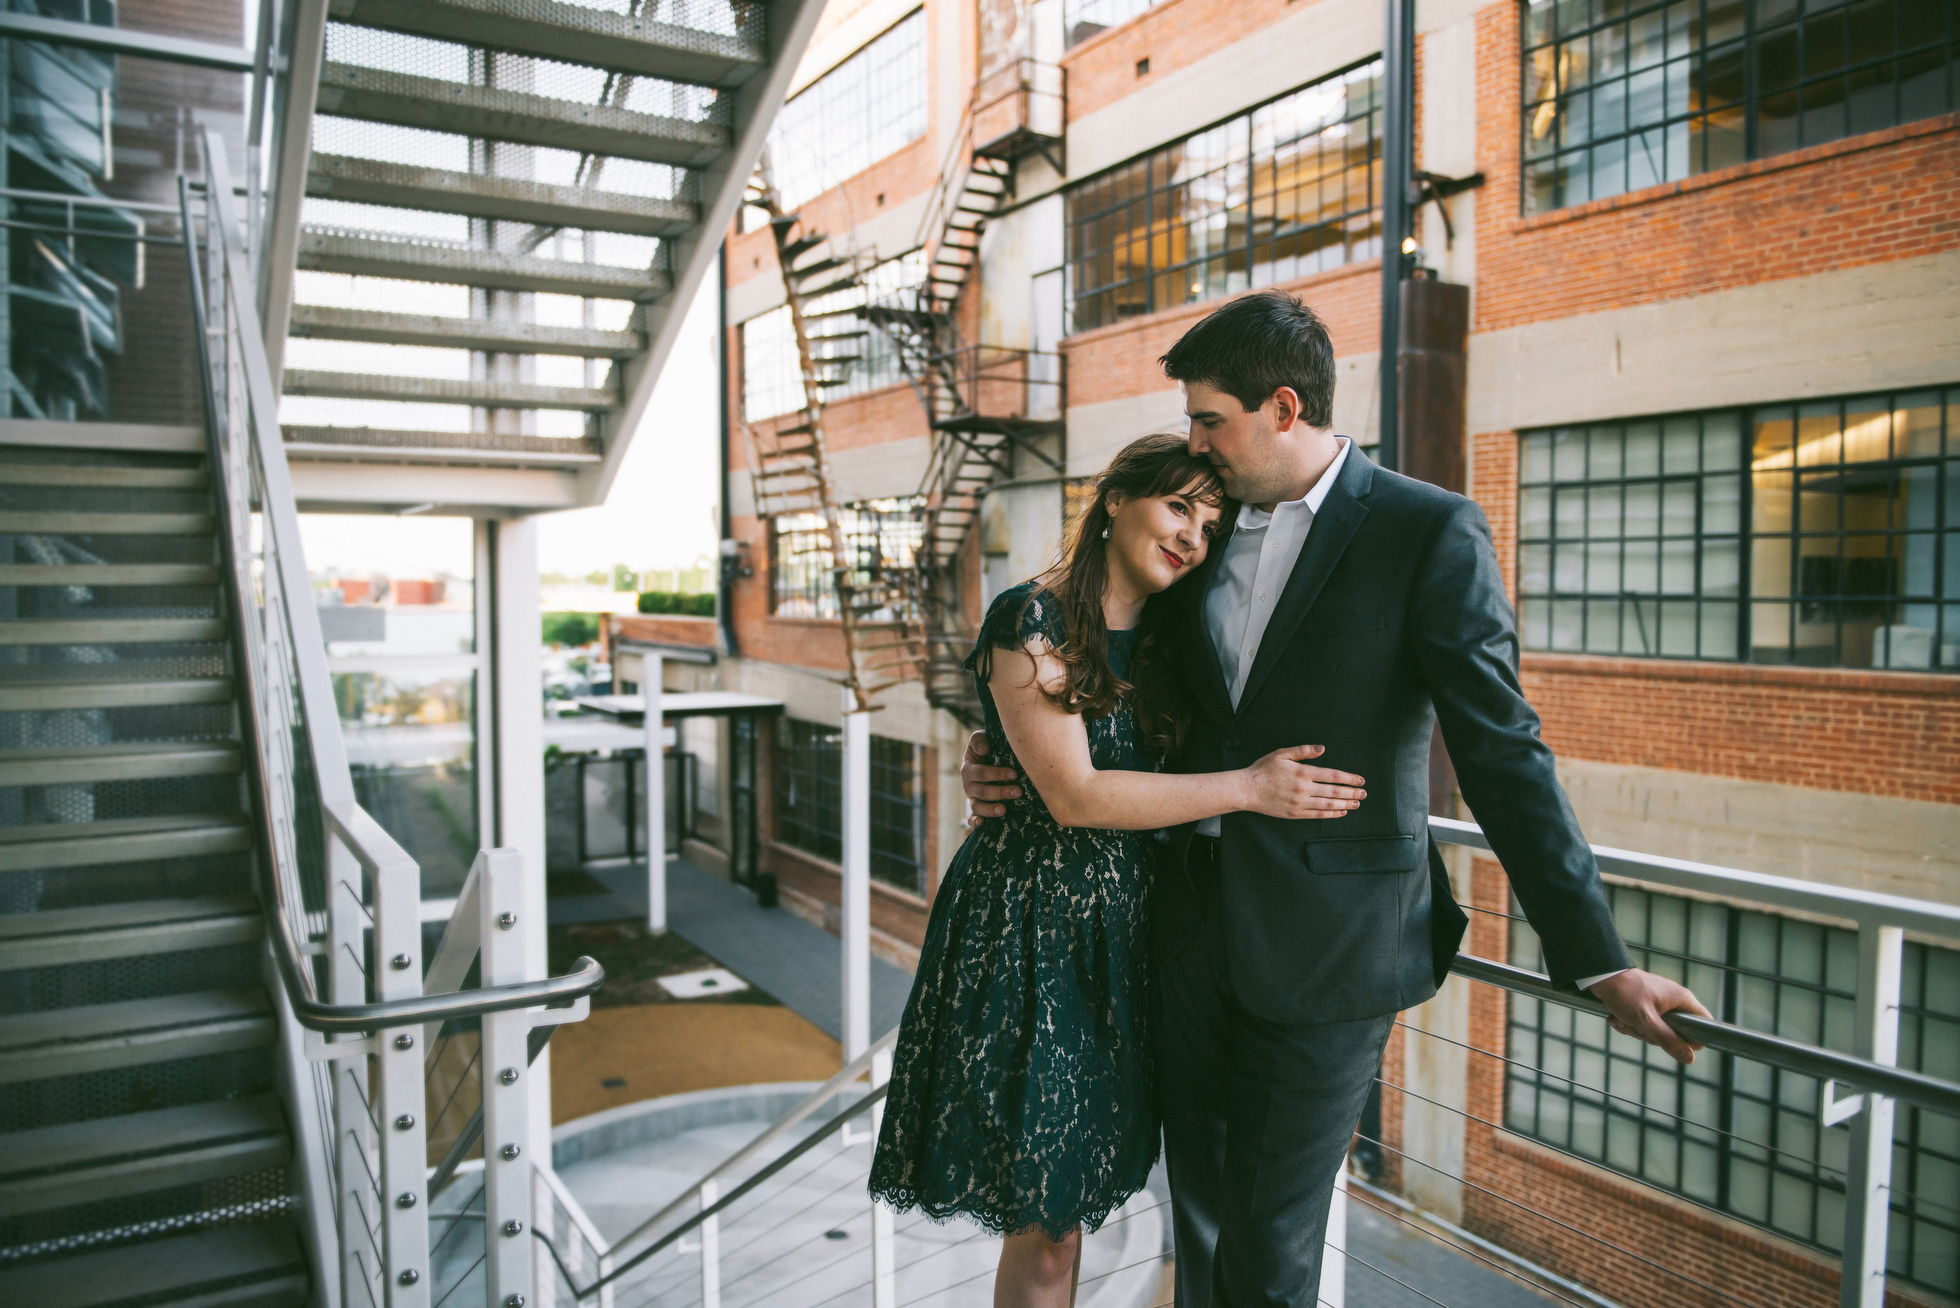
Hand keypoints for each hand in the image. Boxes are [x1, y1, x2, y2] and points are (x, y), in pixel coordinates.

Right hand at [961, 730, 1019, 828]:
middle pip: (983, 792)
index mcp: (969, 769)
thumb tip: (984, 749)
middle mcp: (969, 786)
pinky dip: (974, 823)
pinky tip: (981, 824)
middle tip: (1018, 792)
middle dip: (1000, 792)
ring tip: (1004, 810)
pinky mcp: (977, 810)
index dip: (997, 774)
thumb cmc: (987, 749)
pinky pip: (971, 819)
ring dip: (990, 810)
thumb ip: (978, 740)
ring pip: (978, 807)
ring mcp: (972, 799)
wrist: (986, 759)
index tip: (1014, 774)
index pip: (982, 773)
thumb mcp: (980, 740)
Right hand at [1241, 745, 1363, 819]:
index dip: (1349, 779)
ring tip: (1356, 804)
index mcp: (1303, 773)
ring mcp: (1300, 803)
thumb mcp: (1282, 754)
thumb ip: (1303, 751)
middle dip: (1352, 793)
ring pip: (1328, 805)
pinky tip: (1341, 812)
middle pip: (1334, 791)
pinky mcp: (1295, 813)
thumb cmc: (1263, 770)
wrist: (1247, 790)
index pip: (1332, 776)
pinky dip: (1332, 814)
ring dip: (1345, 804)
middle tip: (1364, 794)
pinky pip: (1318, 815)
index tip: (1360, 780)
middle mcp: (1304, 789)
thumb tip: (1322, 748)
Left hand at [1587, 969, 1710, 1064]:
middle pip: (1676, 1031)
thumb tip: (1690, 1058)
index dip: (1694, 1038)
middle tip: (1638, 1028)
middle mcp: (1674, 999)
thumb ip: (1668, 1040)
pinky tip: (1616, 1018)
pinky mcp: (1646, 1003)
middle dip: (1652, 1035)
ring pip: (1657, 1029)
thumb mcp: (1646, 1021)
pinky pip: (1644, 1022)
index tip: (1674, 1042)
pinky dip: (1629, 1023)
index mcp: (1682, 999)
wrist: (1600, 976)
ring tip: (1622, 1020)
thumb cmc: (1624, 994)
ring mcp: (1660, 1001)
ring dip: (1636, 1030)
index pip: (1704, 1022)